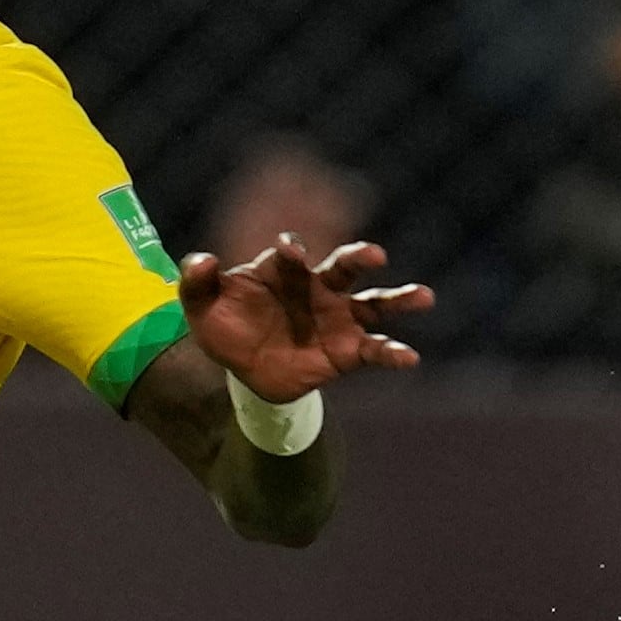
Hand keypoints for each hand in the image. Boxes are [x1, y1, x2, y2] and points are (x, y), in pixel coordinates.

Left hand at [181, 235, 431, 403]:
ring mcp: (338, 318)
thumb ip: (197, 283)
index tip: (290, 253)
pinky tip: (410, 357)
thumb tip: (201, 259)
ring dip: (399, 298)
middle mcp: (319, 289)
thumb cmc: (227, 329)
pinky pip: (375, 350)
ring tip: (423, 297)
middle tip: (374, 255)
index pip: (291, 252)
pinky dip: (393, 353)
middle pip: (344, 267)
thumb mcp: (202, 308)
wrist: (244, 372)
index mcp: (284, 271)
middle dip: (359, 257)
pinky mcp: (347, 351)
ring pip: (374, 302)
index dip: (291, 249)